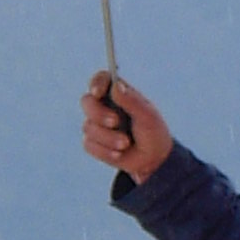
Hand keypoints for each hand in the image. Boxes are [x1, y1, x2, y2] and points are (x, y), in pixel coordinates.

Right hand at [82, 70, 173, 184]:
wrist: (152, 160)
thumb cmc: (153, 133)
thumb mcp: (148, 116)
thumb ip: (132, 101)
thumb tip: (116, 86)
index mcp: (118, 94)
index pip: (101, 79)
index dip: (96, 83)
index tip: (98, 92)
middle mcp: (104, 106)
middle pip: (87, 101)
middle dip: (99, 113)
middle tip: (115, 122)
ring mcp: (96, 124)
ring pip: (88, 126)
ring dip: (108, 138)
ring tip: (126, 144)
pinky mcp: (93, 142)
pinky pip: (89, 144)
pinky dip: (106, 151)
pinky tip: (119, 154)